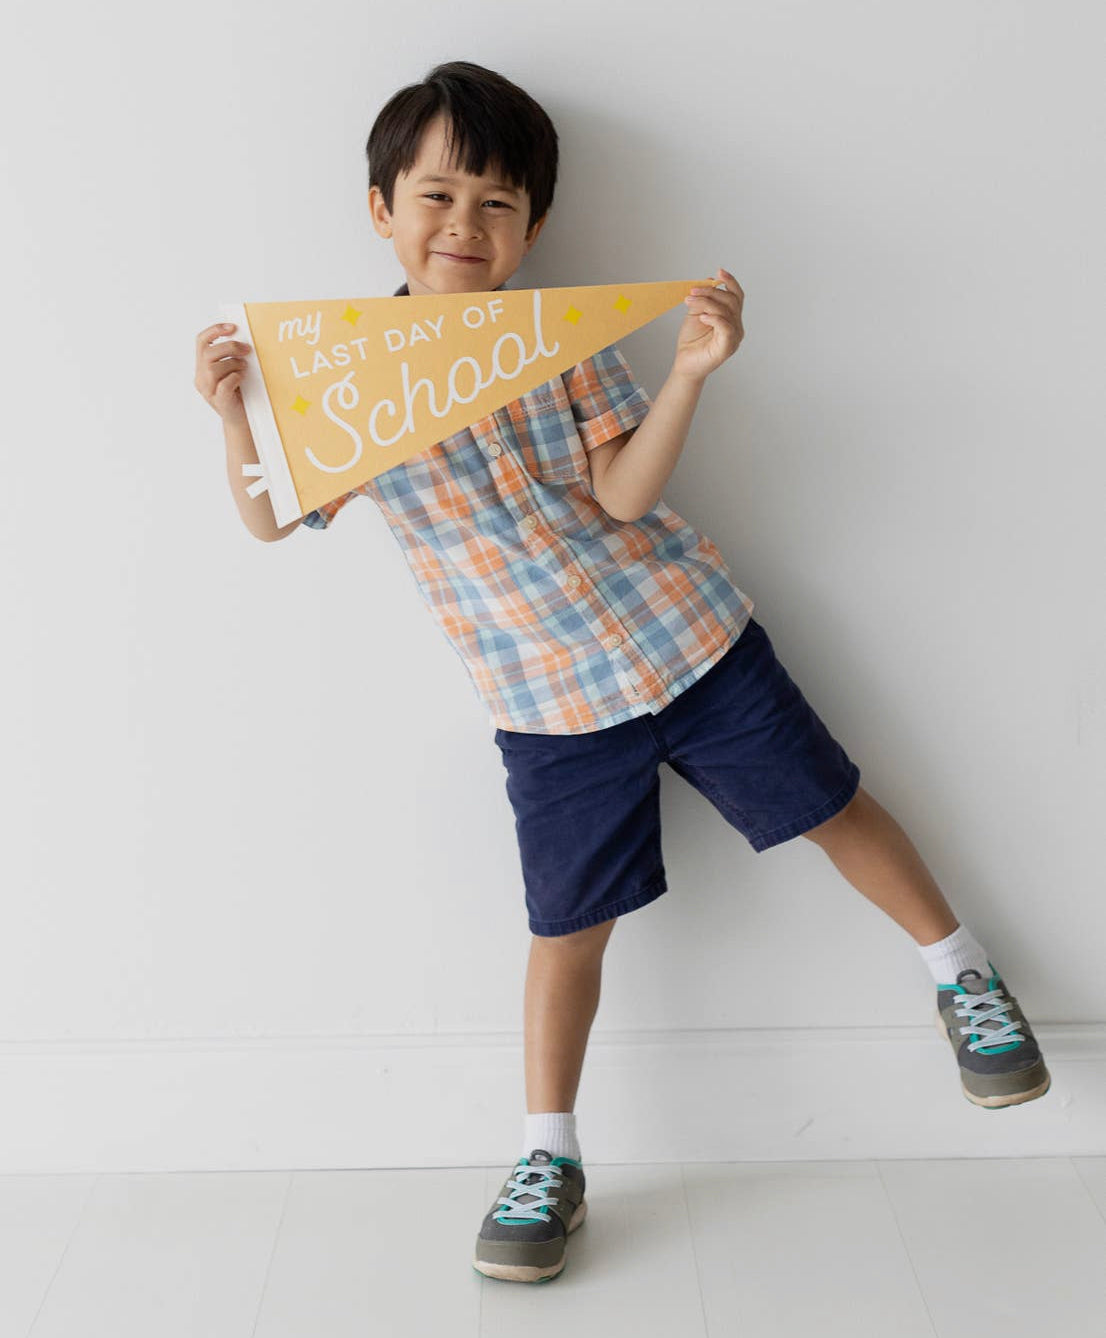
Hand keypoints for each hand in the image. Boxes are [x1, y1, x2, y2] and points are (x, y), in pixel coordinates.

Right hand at [194, 322, 251, 424]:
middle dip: (230, 346)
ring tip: (245, 368)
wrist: (242, 420)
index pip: (201, 341)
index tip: (232, 327)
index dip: (215, 330)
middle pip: (208, 352)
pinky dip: (236, 377)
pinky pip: (224, 383)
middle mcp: (201, 378)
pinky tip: (242, 379)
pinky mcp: (219, 401)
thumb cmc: (240, 394)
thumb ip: (232, 357)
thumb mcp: (233, 371)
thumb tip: (244, 339)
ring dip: (234, 363)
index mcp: (202, 367)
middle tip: (247, 349)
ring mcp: (208, 390)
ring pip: (214, 367)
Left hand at [672, 268, 744, 383]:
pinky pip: (726, 327)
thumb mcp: (695, 314)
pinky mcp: (727, 347)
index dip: (730, 282)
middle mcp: (736, 327)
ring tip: (690, 300)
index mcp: (731, 318)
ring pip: (727, 311)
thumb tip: (707, 281)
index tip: (719, 271)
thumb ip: (703, 300)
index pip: (736, 296)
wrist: (685, 364)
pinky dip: (714, 318)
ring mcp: (734, 337)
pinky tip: (702, 317)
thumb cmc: (691, 342)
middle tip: (694, 290)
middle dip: (712, 291)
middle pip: (731, 301)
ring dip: (707, 302)